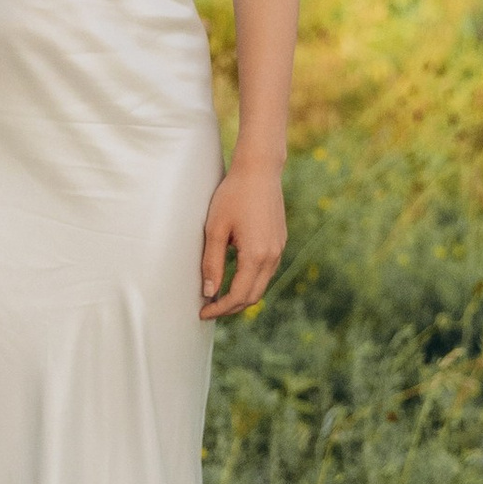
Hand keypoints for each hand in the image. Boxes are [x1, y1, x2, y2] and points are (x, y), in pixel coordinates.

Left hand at [199, 161, 284, 319]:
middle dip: (230, 308)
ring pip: (261, 286)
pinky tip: (234, 277)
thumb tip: (209, 292)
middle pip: (252, 297)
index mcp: (256, 255)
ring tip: (218, 296)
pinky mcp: (280, 242)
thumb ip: (212, 263)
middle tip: (208, 309)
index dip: (219, 309)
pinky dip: (251, 282)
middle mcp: (272, 256)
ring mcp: (279, 249)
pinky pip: (266, 271)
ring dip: (241, 296)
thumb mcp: (215, 229)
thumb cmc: (233, 195)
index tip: (202, 313)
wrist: (259, 170)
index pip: (238, 296)